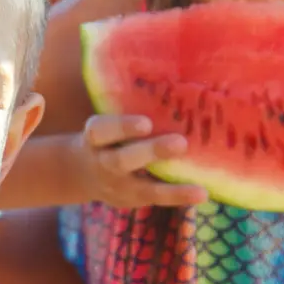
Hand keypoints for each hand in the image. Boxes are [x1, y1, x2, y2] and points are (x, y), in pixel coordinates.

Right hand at [76, 114, 208, 209]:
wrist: (81, 173)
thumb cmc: (106, 136)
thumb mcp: (106, 123)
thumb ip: (129, 111)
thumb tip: (173, 82)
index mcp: (95, 138)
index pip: (101, 130)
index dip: (123, 127)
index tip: (147, 123)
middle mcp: (103, 164)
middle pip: (122, 160)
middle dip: (151, 152)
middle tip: (180, 143)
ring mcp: (117, 187)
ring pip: (143, 190)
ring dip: (172, 191)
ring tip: (200, 191)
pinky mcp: (131, 201)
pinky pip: (156, 200)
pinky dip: (179, 198)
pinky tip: (202, 194)